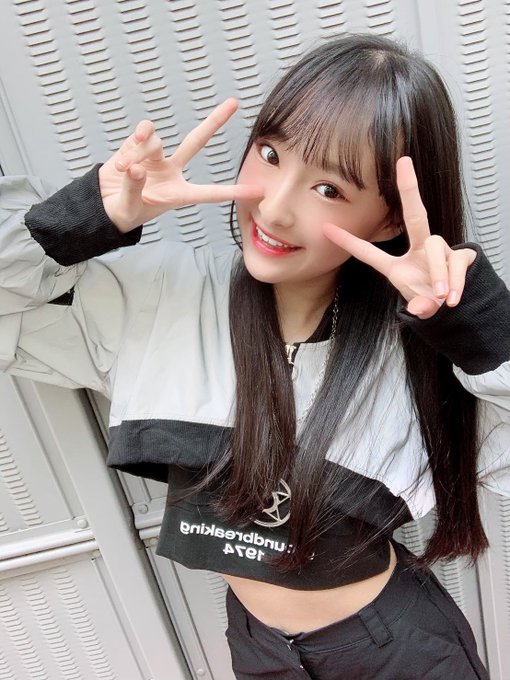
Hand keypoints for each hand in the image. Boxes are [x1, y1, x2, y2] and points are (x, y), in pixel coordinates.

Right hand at [98, 98, 262, 232]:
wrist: (101, 205)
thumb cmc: (121, 212)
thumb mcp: (128, 207)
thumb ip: (133, 188)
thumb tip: (136, 167)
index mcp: (177, 193)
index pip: (210, 192)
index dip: (233, 192)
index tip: (257, 191)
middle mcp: (171, 171)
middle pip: (196, 141)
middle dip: (214, 121)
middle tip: (234, 102)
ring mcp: (155, 157)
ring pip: (156, 140)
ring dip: (139, 152)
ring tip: (124, 171)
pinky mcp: (136, 146)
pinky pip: (141, 135)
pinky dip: (132, 145)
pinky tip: (121, 162)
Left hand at [322, 156, 476, 319]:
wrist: (457, 309)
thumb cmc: (430, 302)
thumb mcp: (420, 308)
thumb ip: (419, 309)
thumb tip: (421, 308)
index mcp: (397, 266)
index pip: (368, 253)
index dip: (348, 242)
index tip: (327, 229)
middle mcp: (419, 251)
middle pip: (415, 215)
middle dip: (409, 188)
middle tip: (404, 163)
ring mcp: (441, 250)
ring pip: (436, 247)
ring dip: (438, 272)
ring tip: (442, 296)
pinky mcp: (461, 255)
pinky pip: (456, 262)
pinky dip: (456, 282)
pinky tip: (454, 298)